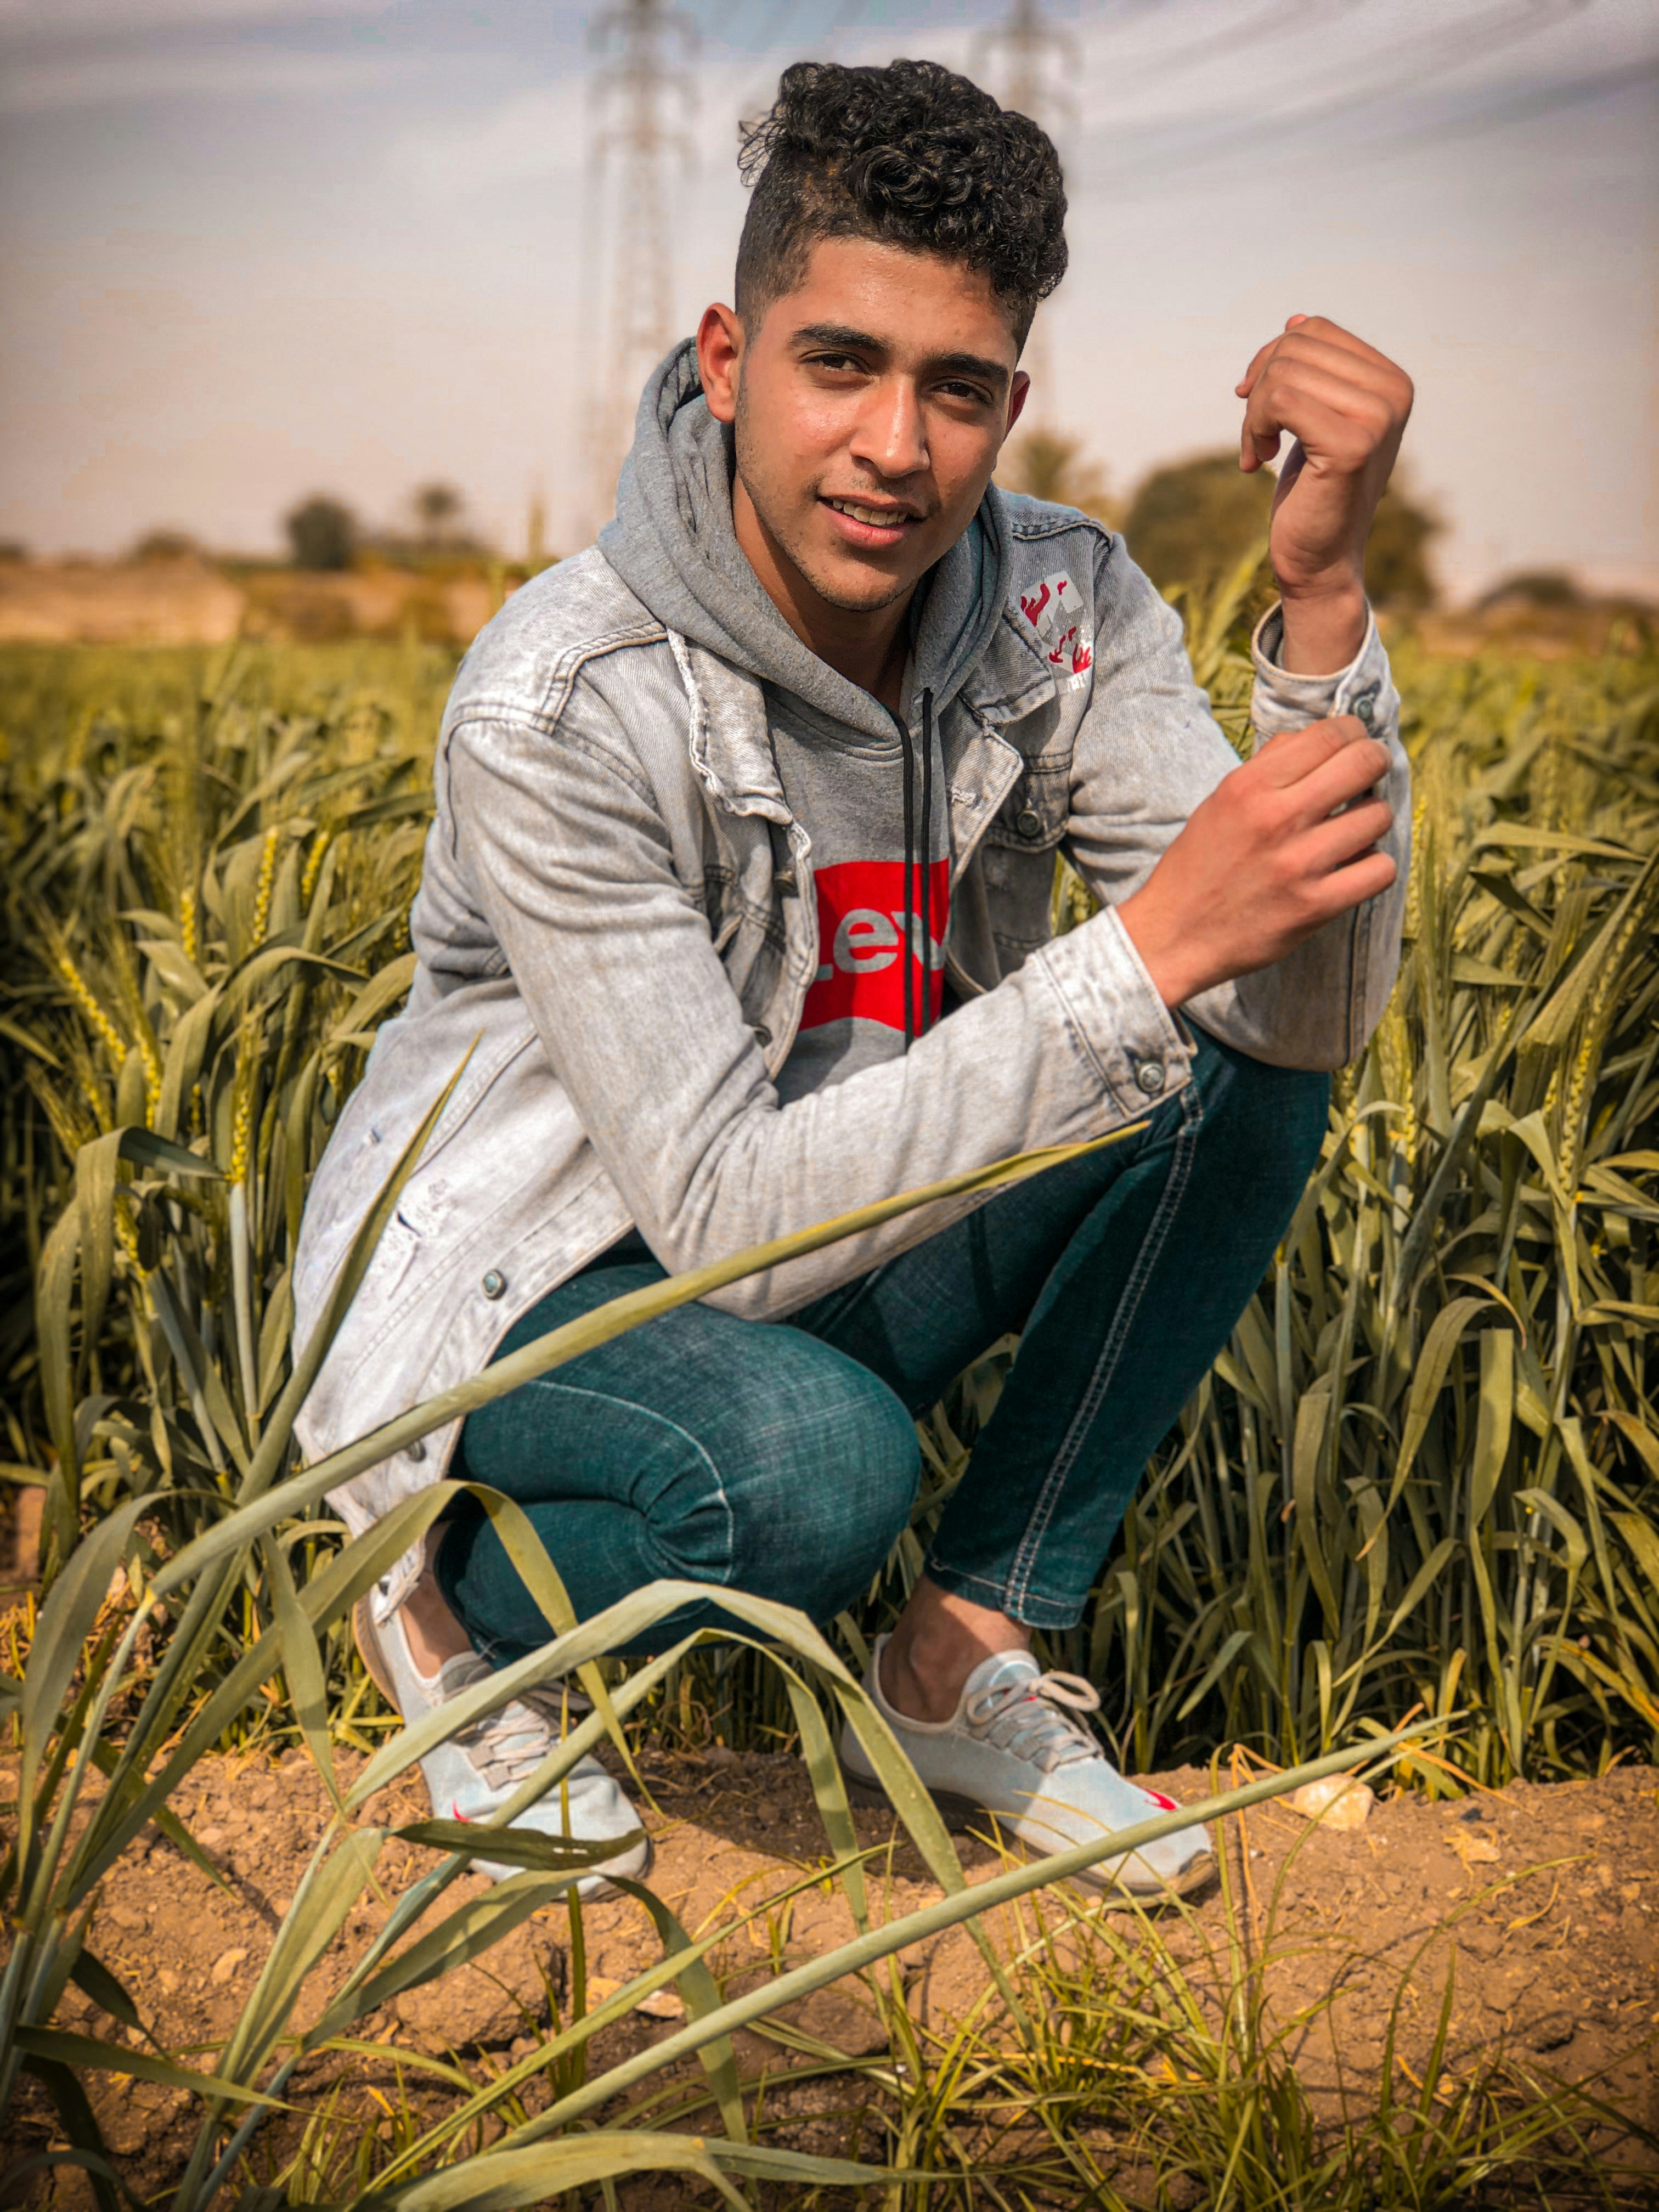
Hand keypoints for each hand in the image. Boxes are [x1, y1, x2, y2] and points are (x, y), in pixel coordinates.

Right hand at [1117, 716, 1395, 1007]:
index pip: (1328, 735)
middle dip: (1375, 763)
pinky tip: (1355, 867)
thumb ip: (1266, 767)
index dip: (1353, 732)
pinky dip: (1375, 866)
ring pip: (1378, 817)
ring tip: (1354, 829)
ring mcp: (1298, 863)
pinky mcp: (1315, 906)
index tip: (1354, 743)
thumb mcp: (1219, 803)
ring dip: (1373, 819)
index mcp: (1249, 786)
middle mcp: (1275, 818)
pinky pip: (1380, 870)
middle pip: (1363, 763)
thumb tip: (1316, 738)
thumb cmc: (1199, 867)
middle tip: (1368, 776)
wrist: (1174, 936)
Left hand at [1236, 315, 1412, 672]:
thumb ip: (1312, 372)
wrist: (1320, 560)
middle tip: (1256, 435)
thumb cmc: (1312, 492)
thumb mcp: (1314, 418)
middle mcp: (1394, 393)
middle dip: (1259, 388)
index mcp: (1392, 382)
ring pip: (1283, 372)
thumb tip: (1295, 319)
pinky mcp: (1352, 444)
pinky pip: (1280, 400)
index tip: (1259, 405)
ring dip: (1253, 414)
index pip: (1314, 331)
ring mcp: (1378, 418)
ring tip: (1258, 451)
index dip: (1272, 361)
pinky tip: (1256, 462)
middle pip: (1296, 346)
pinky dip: (1253, 429)